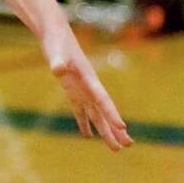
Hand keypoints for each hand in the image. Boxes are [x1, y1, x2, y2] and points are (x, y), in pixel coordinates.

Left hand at [42, 26, 132, 151]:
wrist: (56, 34)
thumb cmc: (57, 42)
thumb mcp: (56, 52)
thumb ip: (58, 62)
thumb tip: (58, 70)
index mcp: (89, 79)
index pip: (103, 100)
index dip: (112, 113)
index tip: (122, 127)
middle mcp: (89, 87)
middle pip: (104, 112)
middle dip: (115, 129)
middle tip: (128, 145)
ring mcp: (81, 90)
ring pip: (96, 115)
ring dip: (105, 131)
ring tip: (116, 148)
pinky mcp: (72, 90)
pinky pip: (80, 110)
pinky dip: (84, 122)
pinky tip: (87, 135)